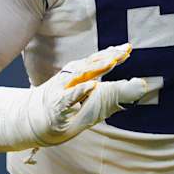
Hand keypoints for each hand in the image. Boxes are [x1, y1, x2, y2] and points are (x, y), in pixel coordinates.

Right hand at [0, 44, 154, 151]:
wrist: (30, 123)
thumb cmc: (64, 110)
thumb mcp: (94, 102)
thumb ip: (116, 92)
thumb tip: (142, 85)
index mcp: (78, 76)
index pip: (96, 62)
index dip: (112, 54)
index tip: (128, 49)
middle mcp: (69, 78)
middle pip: (90, 64)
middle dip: (106, 57)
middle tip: (123, 51)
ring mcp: (61, 91)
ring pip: (79, 76)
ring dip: (95, 68)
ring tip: (112, 62)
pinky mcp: (56, 106)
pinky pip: (69, 97)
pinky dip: (80, 91)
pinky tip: (92, 86)